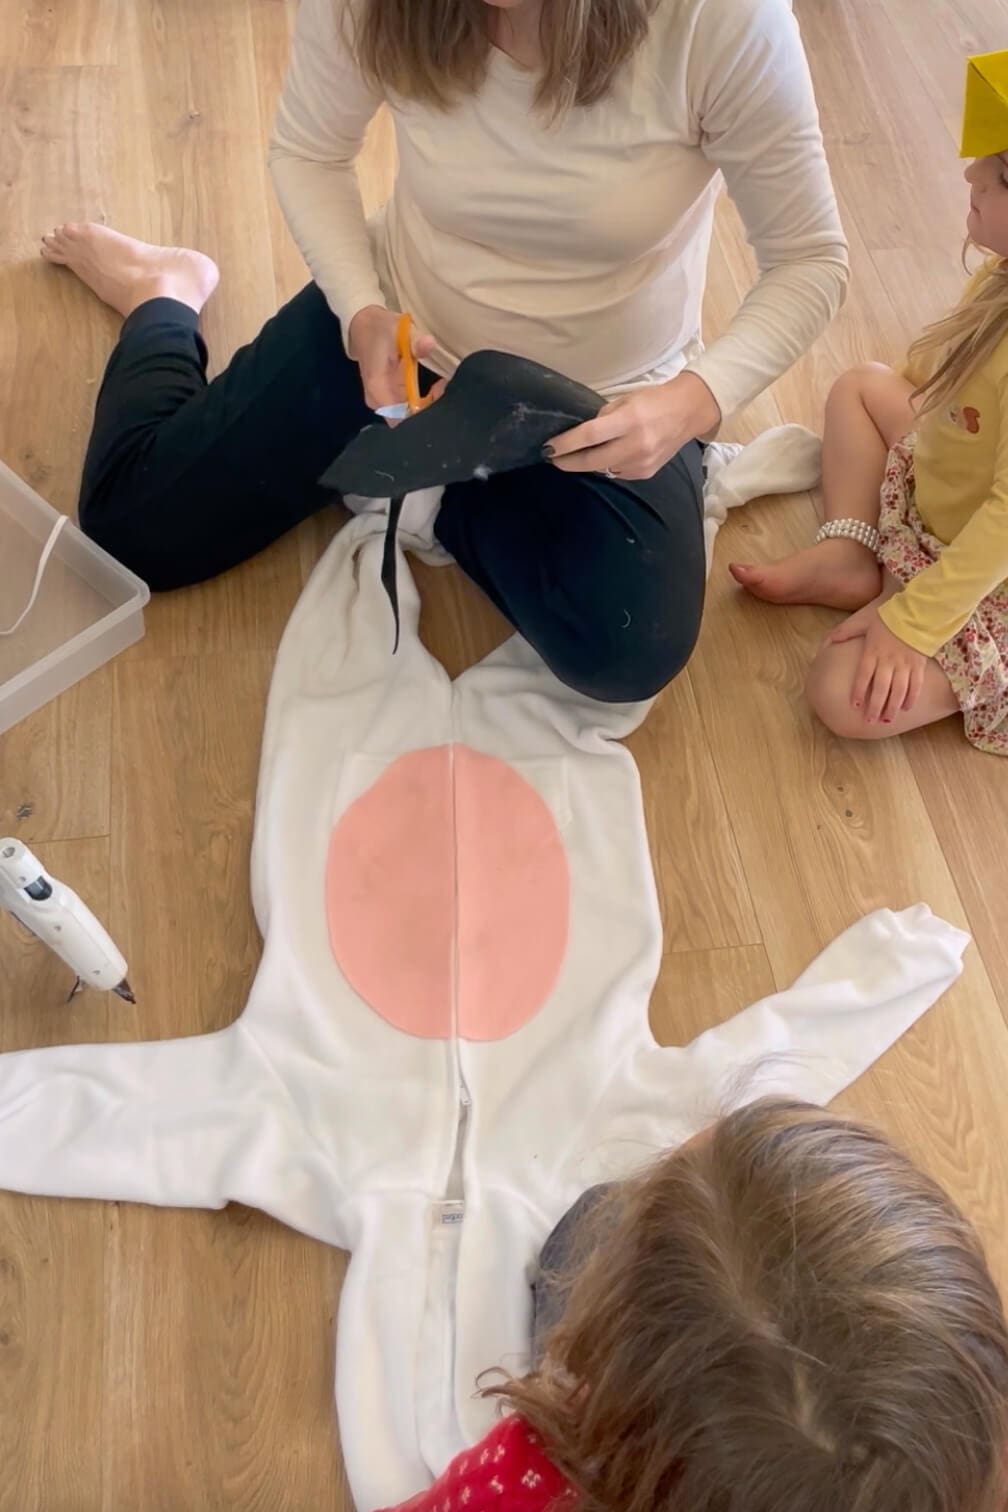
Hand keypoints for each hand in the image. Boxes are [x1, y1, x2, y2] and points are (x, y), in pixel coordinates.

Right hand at [346, 306, 442, 415]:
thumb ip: (415, 340)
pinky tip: (433, 389)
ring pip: (408, 417)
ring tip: (440, 387)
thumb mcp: (398, 329)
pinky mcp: (388, 400)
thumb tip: (429, 343)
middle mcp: (378, 401)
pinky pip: (408, 409)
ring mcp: (382, 403)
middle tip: (444, 389)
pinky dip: (423, 402)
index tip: (438, 394)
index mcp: (378, 388)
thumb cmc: (380, 329)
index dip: (422, 413)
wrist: (362, 328)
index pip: (400, 418)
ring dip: (428, 407)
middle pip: (406, 421)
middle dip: (428, 410)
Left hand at [544, 371, 720, 480]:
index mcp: (629, 420)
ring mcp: (641, 462)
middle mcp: (636, 444)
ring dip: (587, 464)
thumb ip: (603, 417)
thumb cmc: (654, 401)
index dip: (566, 444)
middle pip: (592, 460)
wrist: (688, 412)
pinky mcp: (645, 473)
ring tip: (576, 457)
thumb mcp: (626, 400)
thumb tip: (583, 434)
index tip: (548, 448)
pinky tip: (607, 456)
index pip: (590, 435)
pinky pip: (617, 472)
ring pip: (603, 469)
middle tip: (552, 459)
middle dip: (568, 462)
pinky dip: (608, 465)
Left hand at [829, 604, 928, 722]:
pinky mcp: (919, 665)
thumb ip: (846, 631)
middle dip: (875, 707)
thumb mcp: (863, 620)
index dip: (859, 691)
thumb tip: (829, 641)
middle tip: (869, 721)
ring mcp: (905, 664)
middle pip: (881, 689)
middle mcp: (888, 661)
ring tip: (886, 720)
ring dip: (892, 707)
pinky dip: (912, 698)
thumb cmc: (888, 616)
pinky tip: (906, 708)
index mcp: (873, 652)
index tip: (854, 705)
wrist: (917, 610)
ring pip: (899, 691)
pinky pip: (916, 685)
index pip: (863, 676)